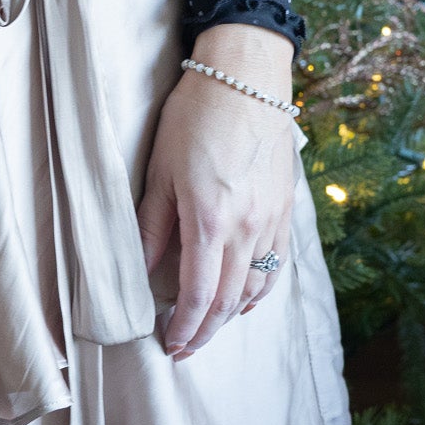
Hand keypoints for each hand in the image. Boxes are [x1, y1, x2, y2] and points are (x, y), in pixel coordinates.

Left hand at [136, 25, 298, 358]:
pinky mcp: (285, 207)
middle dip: (206, 331)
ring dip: (232, 314)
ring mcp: (271, 219)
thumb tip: (139, 271)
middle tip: (185, 348)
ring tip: (209, 325)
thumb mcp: (159, 172)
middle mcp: (247, 227)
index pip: (199, 295)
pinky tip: (246, 296)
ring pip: (257, 286)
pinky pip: (277, 262)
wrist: (245, 77)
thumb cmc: (195, 117)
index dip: (185, 328)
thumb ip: (151, 227)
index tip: (171, 346)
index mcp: (210, 221)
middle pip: (229, 300)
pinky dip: (260, 288)